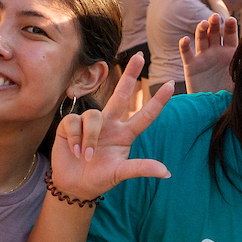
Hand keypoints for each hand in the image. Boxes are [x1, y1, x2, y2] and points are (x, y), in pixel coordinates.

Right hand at [50, 56, 173, 200]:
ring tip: (86, 156)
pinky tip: (75, 150)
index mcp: (125, 134)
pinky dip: (75, 138)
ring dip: (90, 137)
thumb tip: (166, 173)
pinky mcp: (70, 125)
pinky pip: (74, 122)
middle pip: (121, 94)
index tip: (172, 85)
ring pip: (93, 116)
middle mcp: (110, 124)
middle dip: (130, 75)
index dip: (158, 101)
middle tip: (140, 55)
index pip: (145, 115)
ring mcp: (90, 123)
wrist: (74, 186)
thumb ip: (141, 169)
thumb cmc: (100, 179)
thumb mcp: (121, 174)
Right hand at [180, 13, 238, 94]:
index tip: (231, 20)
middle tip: (215, 17)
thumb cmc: (231, 95)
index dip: (230, 27)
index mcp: (230, 53)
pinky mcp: (191, 66)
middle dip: (215, 24)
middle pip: (214, 33)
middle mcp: (216, 52)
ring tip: (203, 24)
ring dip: (201, 30)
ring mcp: (203, 58)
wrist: (214, 109)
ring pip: (201, 39)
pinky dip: (184, 46)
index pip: (230, 36)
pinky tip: (185, 40)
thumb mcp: (241, 80)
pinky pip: (187, 54)